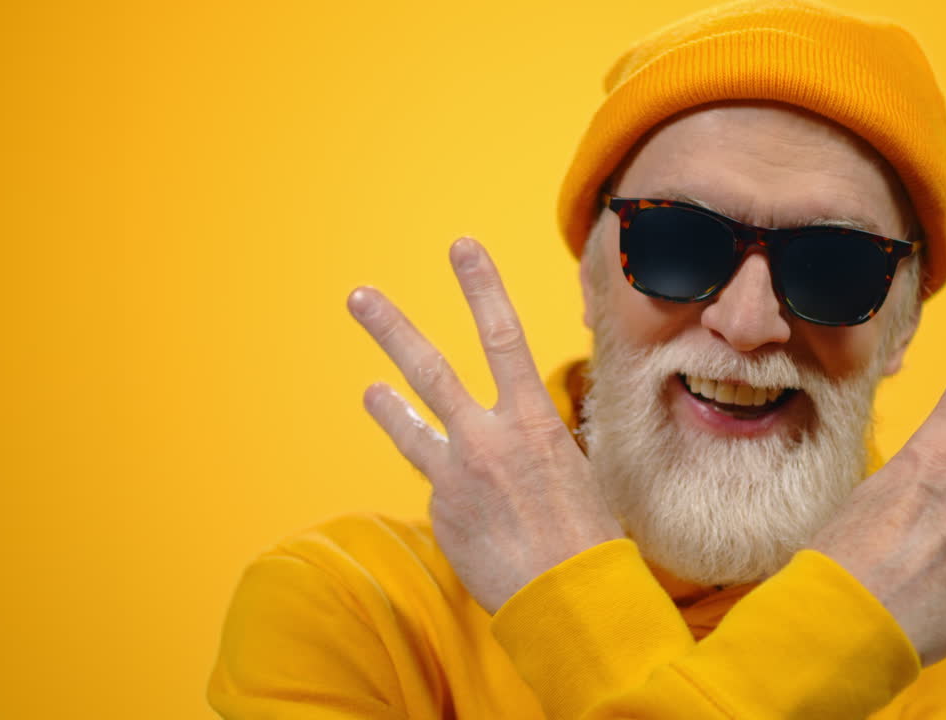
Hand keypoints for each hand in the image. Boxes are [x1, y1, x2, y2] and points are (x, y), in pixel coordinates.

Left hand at [347, 237, 624, 613]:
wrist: (569, 597)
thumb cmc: (586, 534)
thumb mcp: (571, 467)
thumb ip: (530, 441)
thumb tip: (504, 441)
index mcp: (532, 419)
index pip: (502, 334)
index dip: (480, 286)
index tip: (461, 246)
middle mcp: (486, 437)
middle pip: (429, 368)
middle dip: (391, 327)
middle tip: (359, 296)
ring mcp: (455, 474)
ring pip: (411, 427)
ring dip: (387, 404)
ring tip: (369, 390)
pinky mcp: (440, 511)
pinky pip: (443, 492)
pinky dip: (460, 500)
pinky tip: (485, 525)